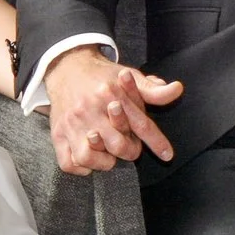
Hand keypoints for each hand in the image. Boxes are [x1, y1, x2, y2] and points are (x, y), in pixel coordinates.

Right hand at [45, 47, 183, 174]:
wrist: (66, 67)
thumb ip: (153, 90)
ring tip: (108, 155)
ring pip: (88, 156)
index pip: (140, 124)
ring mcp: (72, 124)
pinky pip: (68, 162)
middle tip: (129, 147)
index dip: (156, 142)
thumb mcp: (130, 77)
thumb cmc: (102, 76)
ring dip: (103, 162)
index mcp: (111, 95)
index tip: (167, 155)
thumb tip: (177, 90)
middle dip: (129, 150)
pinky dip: (80, 167)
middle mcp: (90, 110)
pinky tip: (90, 159)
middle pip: (116, 145)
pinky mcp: (58, 134)